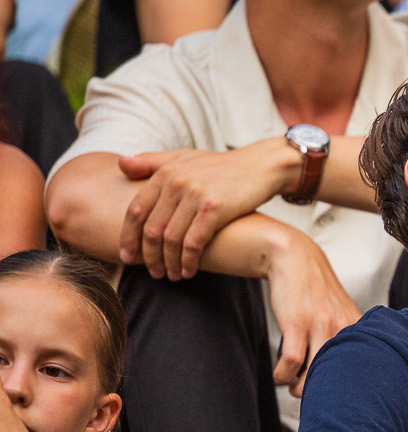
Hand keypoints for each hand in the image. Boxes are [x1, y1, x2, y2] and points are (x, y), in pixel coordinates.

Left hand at [118, 143, 293, 279]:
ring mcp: (195, 196)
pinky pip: (193, 242)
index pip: (135, 210)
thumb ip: (152, 161)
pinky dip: (188, 261)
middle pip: (151, 229)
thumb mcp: (185, 157)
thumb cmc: (223, 165)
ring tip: (170, 275)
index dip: (128, 237)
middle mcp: (176, 182)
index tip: (126, 256)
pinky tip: (188, 271)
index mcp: (165, 172)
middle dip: (148, 256)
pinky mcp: (214, 209)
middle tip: (152, 272)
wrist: (262, 166)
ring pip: (170, 239)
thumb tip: (120, 164)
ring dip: (168, 262)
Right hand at [264, 232, 360, 396]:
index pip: (363, 369)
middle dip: (323, 393)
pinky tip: (280, 374)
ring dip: (299, 388)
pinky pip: (290, 362)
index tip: (339, 399)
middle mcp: (344, 328)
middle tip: (311, 397)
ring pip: (313, 373)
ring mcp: (321, 326)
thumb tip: (346, 373)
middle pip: (338, 376)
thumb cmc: (316, 293)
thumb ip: (348, 339)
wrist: (296, 260)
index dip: (350, 389)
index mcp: (358, 329)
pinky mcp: (297, 324)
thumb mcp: (342, 313)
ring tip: (293, 386)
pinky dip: (282, 375)